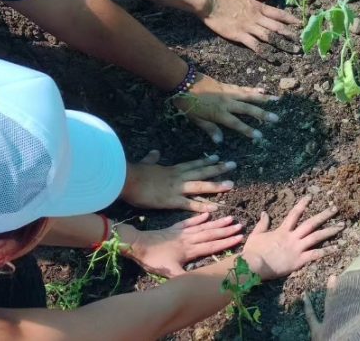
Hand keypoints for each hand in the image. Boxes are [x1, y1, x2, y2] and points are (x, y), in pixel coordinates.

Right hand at [120, 150, 235, 211]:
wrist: (126, 179)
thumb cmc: (133, 173)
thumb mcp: (145, 163)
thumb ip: (152, 158)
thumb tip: (155, 151)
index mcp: (172, 170)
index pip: (192, 164)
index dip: (206, 161)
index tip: (217, 157)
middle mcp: (178, 177)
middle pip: (202, 172)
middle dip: (218, 168)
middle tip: (233, 165)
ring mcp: (176, 189)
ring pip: (201, 186)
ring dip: (216, 185)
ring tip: (231, 184)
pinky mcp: (171, 201)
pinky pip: (191, 204)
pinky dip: (203, 206)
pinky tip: (215, 208)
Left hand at [121, 213, 244, 276]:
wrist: (137, 244)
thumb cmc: (152, 259)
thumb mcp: (168, 272)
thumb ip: (183, 277)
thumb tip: (198, 284)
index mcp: (189, 250)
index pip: (211, 246)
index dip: (226, 242)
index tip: (240, 237)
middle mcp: (189, 239)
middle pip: (211, 234)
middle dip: (226, 231)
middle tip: (240, 225)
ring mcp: (182, 232)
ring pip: (203, 227)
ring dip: (217, 223)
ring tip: (229, 218)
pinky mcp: (174, 228)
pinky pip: (189, 222)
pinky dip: (199, 218)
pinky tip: (207, 214)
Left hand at [175, 74, 279, 142]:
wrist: (183, 81)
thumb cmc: (187, 102)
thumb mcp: (196, 119)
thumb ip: (209, 129)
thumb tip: (220, 141)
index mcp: (219, 113)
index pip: (237, 124)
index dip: (248, 130)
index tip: (260, 136)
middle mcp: (227, 103)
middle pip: (248, 109)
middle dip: (263, 114)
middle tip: (276, 119)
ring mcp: (228, 92)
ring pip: (249, 96)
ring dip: (263, 98)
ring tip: (276, 100)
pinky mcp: (226, 85)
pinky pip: (242, 88)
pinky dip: (253, 89)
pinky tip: (262, 89)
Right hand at [201, 0, 301, 52]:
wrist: (210, 2)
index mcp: (258, 7)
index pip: (278, 14)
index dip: (290, 19)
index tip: (300, 24)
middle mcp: (257, 18)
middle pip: (277, 27)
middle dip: (290, 34)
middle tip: (301, 42)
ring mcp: (249, 27)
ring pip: (269, 36)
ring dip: (281, 44)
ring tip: (292, 51)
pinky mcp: (240, 35)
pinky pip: (255, 45)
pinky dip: (264, 51)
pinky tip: (272, 57)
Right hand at [241, 195, 342, 279]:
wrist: (252, 266)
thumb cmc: (252, 252)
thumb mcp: (256, 235)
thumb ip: (262, 223)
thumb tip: (264, 212)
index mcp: (282, 230)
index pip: (294, 214)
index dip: (303, 204)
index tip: (311, 196)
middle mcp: (292, 237)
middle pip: (311, 223)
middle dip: (324, 215)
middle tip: (335, 208)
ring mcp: (296, 249)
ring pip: (316, 237)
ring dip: (330, 230)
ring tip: (342, 225)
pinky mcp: (298, 261)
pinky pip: (315, 254)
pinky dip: (327, 251)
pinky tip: (338, 248)